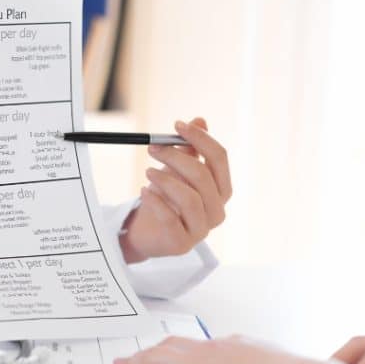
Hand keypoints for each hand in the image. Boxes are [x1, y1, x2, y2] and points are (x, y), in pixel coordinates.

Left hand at [119, 117, 231, 262]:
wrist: (145, 232)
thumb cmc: (165, 198)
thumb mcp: (176, 170)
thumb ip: (190, 148)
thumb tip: (200, 119)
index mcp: (221, 189)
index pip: (220, 158)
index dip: (200, 138)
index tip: (176, 125)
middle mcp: (217, 210)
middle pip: (203, 176)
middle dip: (176, 157)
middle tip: (152, 147)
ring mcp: (202, 230)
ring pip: (189, 198)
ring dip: (165, 179)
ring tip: (146, 171)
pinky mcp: (182, 243)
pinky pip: (170, 218)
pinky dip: (155, 201)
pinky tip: (143, 191)